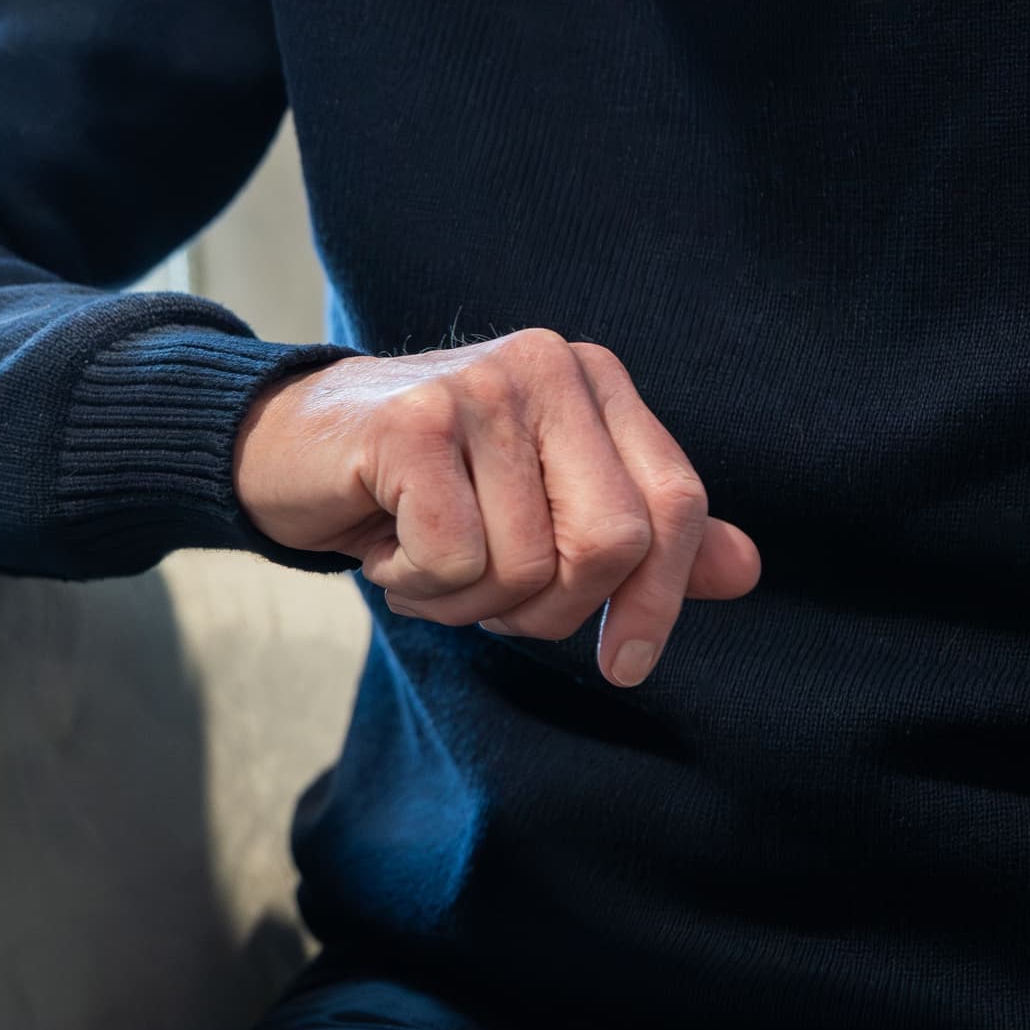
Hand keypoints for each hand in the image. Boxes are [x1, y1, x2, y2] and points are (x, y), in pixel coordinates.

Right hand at [231, 330, 758, 685]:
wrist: (283, 449)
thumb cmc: (422, 487)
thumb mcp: (539, 508)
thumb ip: (640, 536)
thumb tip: (746, 569)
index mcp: (593, 380)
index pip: (674, 505)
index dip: (658, 601)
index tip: (624, 664)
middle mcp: (547, 366)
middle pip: (611, 544)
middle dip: (550, 608)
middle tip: (488, 599)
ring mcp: (480, 386)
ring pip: (526, 566)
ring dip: (466, 603)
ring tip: (422, 564)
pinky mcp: (413, 422)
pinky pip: (455, 560)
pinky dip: (417, 586)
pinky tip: (385, 549)